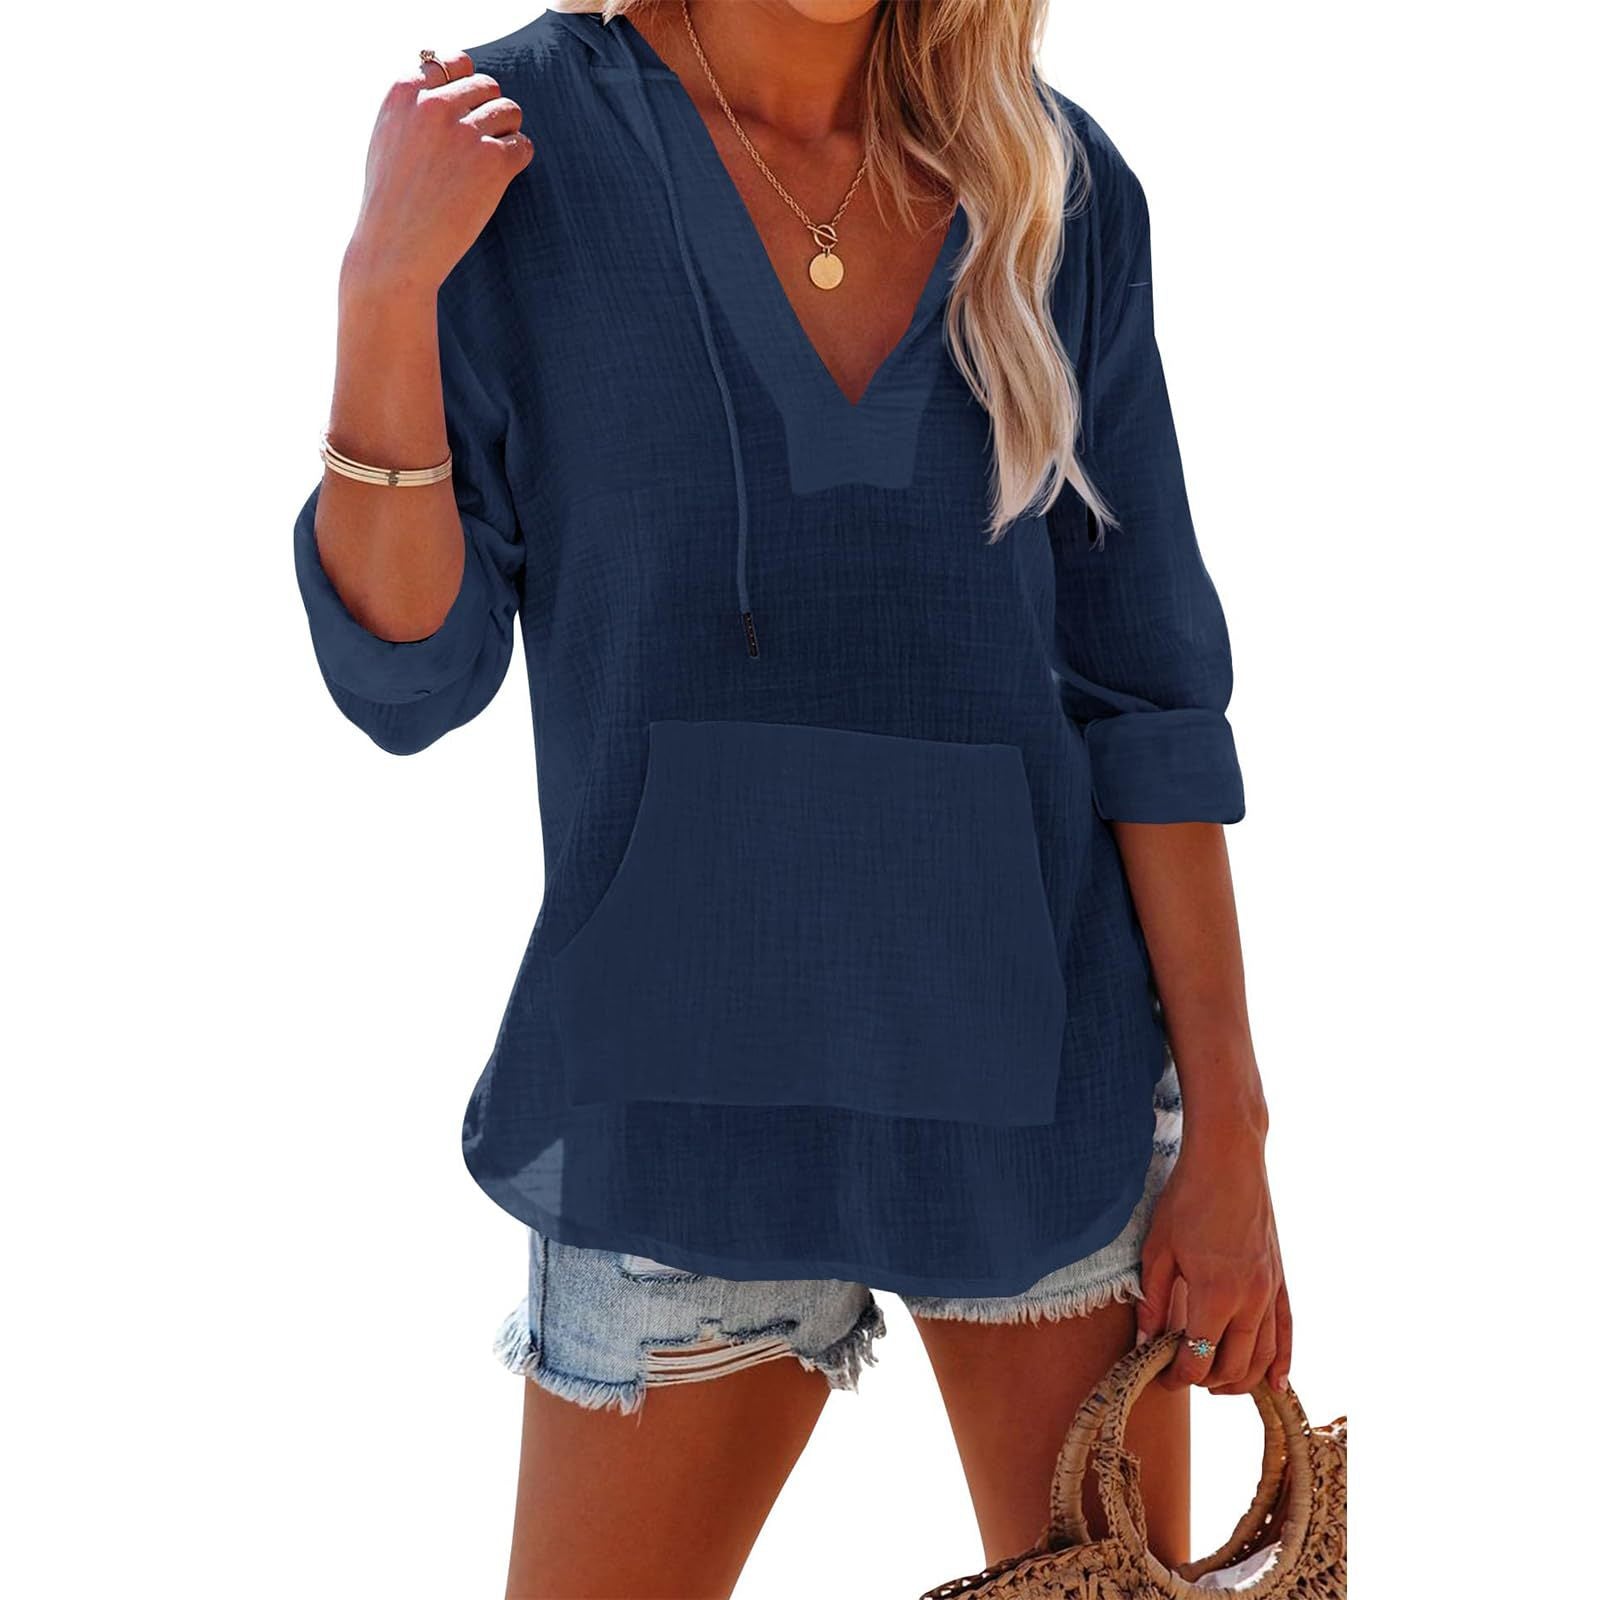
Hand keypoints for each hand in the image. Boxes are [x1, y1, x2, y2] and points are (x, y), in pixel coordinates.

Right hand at [341, 50, 534, 300]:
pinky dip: (517, 160)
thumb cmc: (392, 201)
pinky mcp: (492, 161)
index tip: (463, 114)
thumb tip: (446, 73)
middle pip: (486, 86)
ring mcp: (464, 131)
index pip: (452, 63)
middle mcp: (434, 105)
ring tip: (487, 165)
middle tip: (479, 148)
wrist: (396, 250)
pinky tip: (498, 180)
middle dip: (489, 112)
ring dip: (507, 134)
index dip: (464, 87)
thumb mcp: (388, 137)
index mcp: (404, 93)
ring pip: (510, 110)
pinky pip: (523, 145)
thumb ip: (413, 104)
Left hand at [1134, 1127, 1292, 1395]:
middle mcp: (1250, 1300)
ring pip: (1265, 1356)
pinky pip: (1287, 1330)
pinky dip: (1282, 1360)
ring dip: (1241, 1379)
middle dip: (1206, 1380)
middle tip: (1182, 1374)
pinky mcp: (1281, 1279)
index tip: (1160, 1375)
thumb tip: (1145, 1345)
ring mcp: (1271, 1290)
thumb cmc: (1187, 1198)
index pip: (1199, 1360)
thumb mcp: (1158, 1250)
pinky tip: (1275, 1382)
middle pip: (1234, 1366)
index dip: (1178, 1377)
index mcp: (1215, 1294)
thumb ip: (1153, 1302)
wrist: (1229, 1159)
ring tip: (1216, 1384)